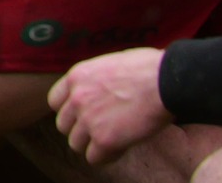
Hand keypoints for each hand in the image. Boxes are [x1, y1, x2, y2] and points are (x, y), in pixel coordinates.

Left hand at [51, 46, 170, 163]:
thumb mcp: (110, 64)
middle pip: (63, 125)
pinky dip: (106, 157)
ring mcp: (88, 119)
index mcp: (76, 77)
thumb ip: (96, 80)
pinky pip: (94, 158)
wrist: (166, 81)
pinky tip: (120, 149)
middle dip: (80, 130)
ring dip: (92, 145)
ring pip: (76, 144)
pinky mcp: (105, 139)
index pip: (54, 102)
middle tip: (100, 130)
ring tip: (111, 141)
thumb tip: (100, 89)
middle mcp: (76, 98)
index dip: (70, 111)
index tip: (84, 116)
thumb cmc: (149, 69)